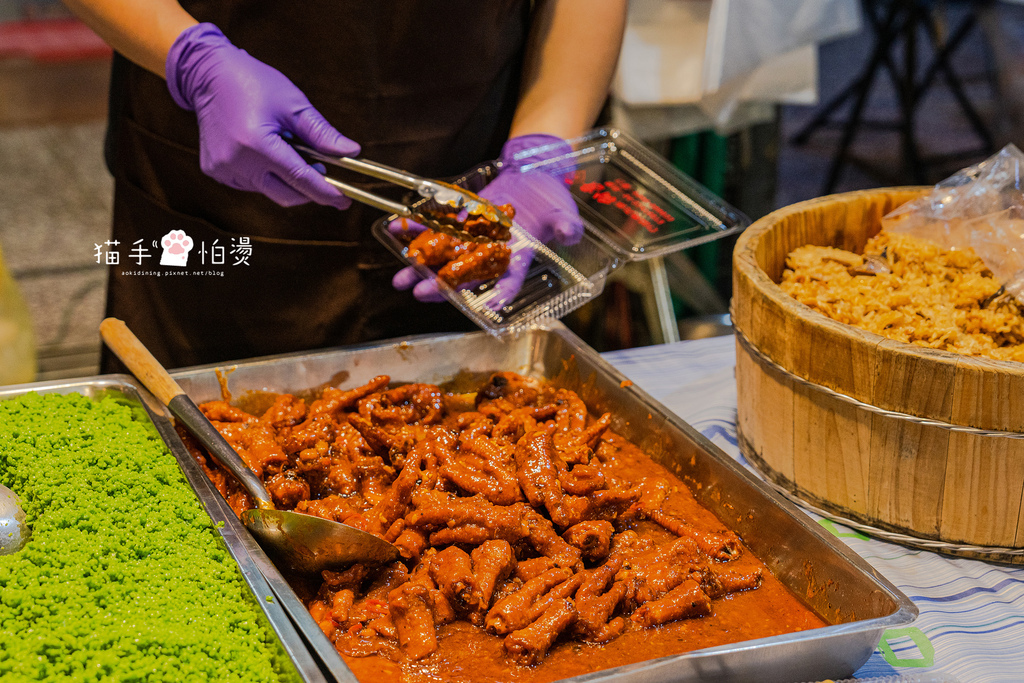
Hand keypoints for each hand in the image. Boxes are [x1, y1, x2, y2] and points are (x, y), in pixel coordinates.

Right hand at [166, 23, 359, 207]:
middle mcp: (237, 162)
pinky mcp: (215, 171)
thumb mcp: (293, 104)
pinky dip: (265, 175)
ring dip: (285, 179)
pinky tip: (263, 152)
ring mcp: (223, 170)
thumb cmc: (252, 83)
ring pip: (268, 190)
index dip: (326, 192)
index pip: (300, 179)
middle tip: (324, 174)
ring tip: (286, 148)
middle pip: (286, 195)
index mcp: (256, 144)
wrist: (207, 74)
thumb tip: (351, 152)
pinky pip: (250, 184)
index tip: (345, 200)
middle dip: (309, 191)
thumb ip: (322, 133)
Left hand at [392, 134, 582, 305]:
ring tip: (398, 280)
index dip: (499, 294)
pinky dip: (415, 230)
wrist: (532, 176)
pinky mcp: (459, 221)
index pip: (508, 280)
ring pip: (442, 258)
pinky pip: (434, 228)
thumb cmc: (551, 199)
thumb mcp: (562, 210)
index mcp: (518, 258)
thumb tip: (570, 232)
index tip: (486, 308)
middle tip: (420, 293)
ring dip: (420, 268)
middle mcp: (490, 254)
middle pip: (464, 275)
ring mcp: (471, 239)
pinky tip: (395, 231)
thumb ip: (566, 224)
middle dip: (441, 286)